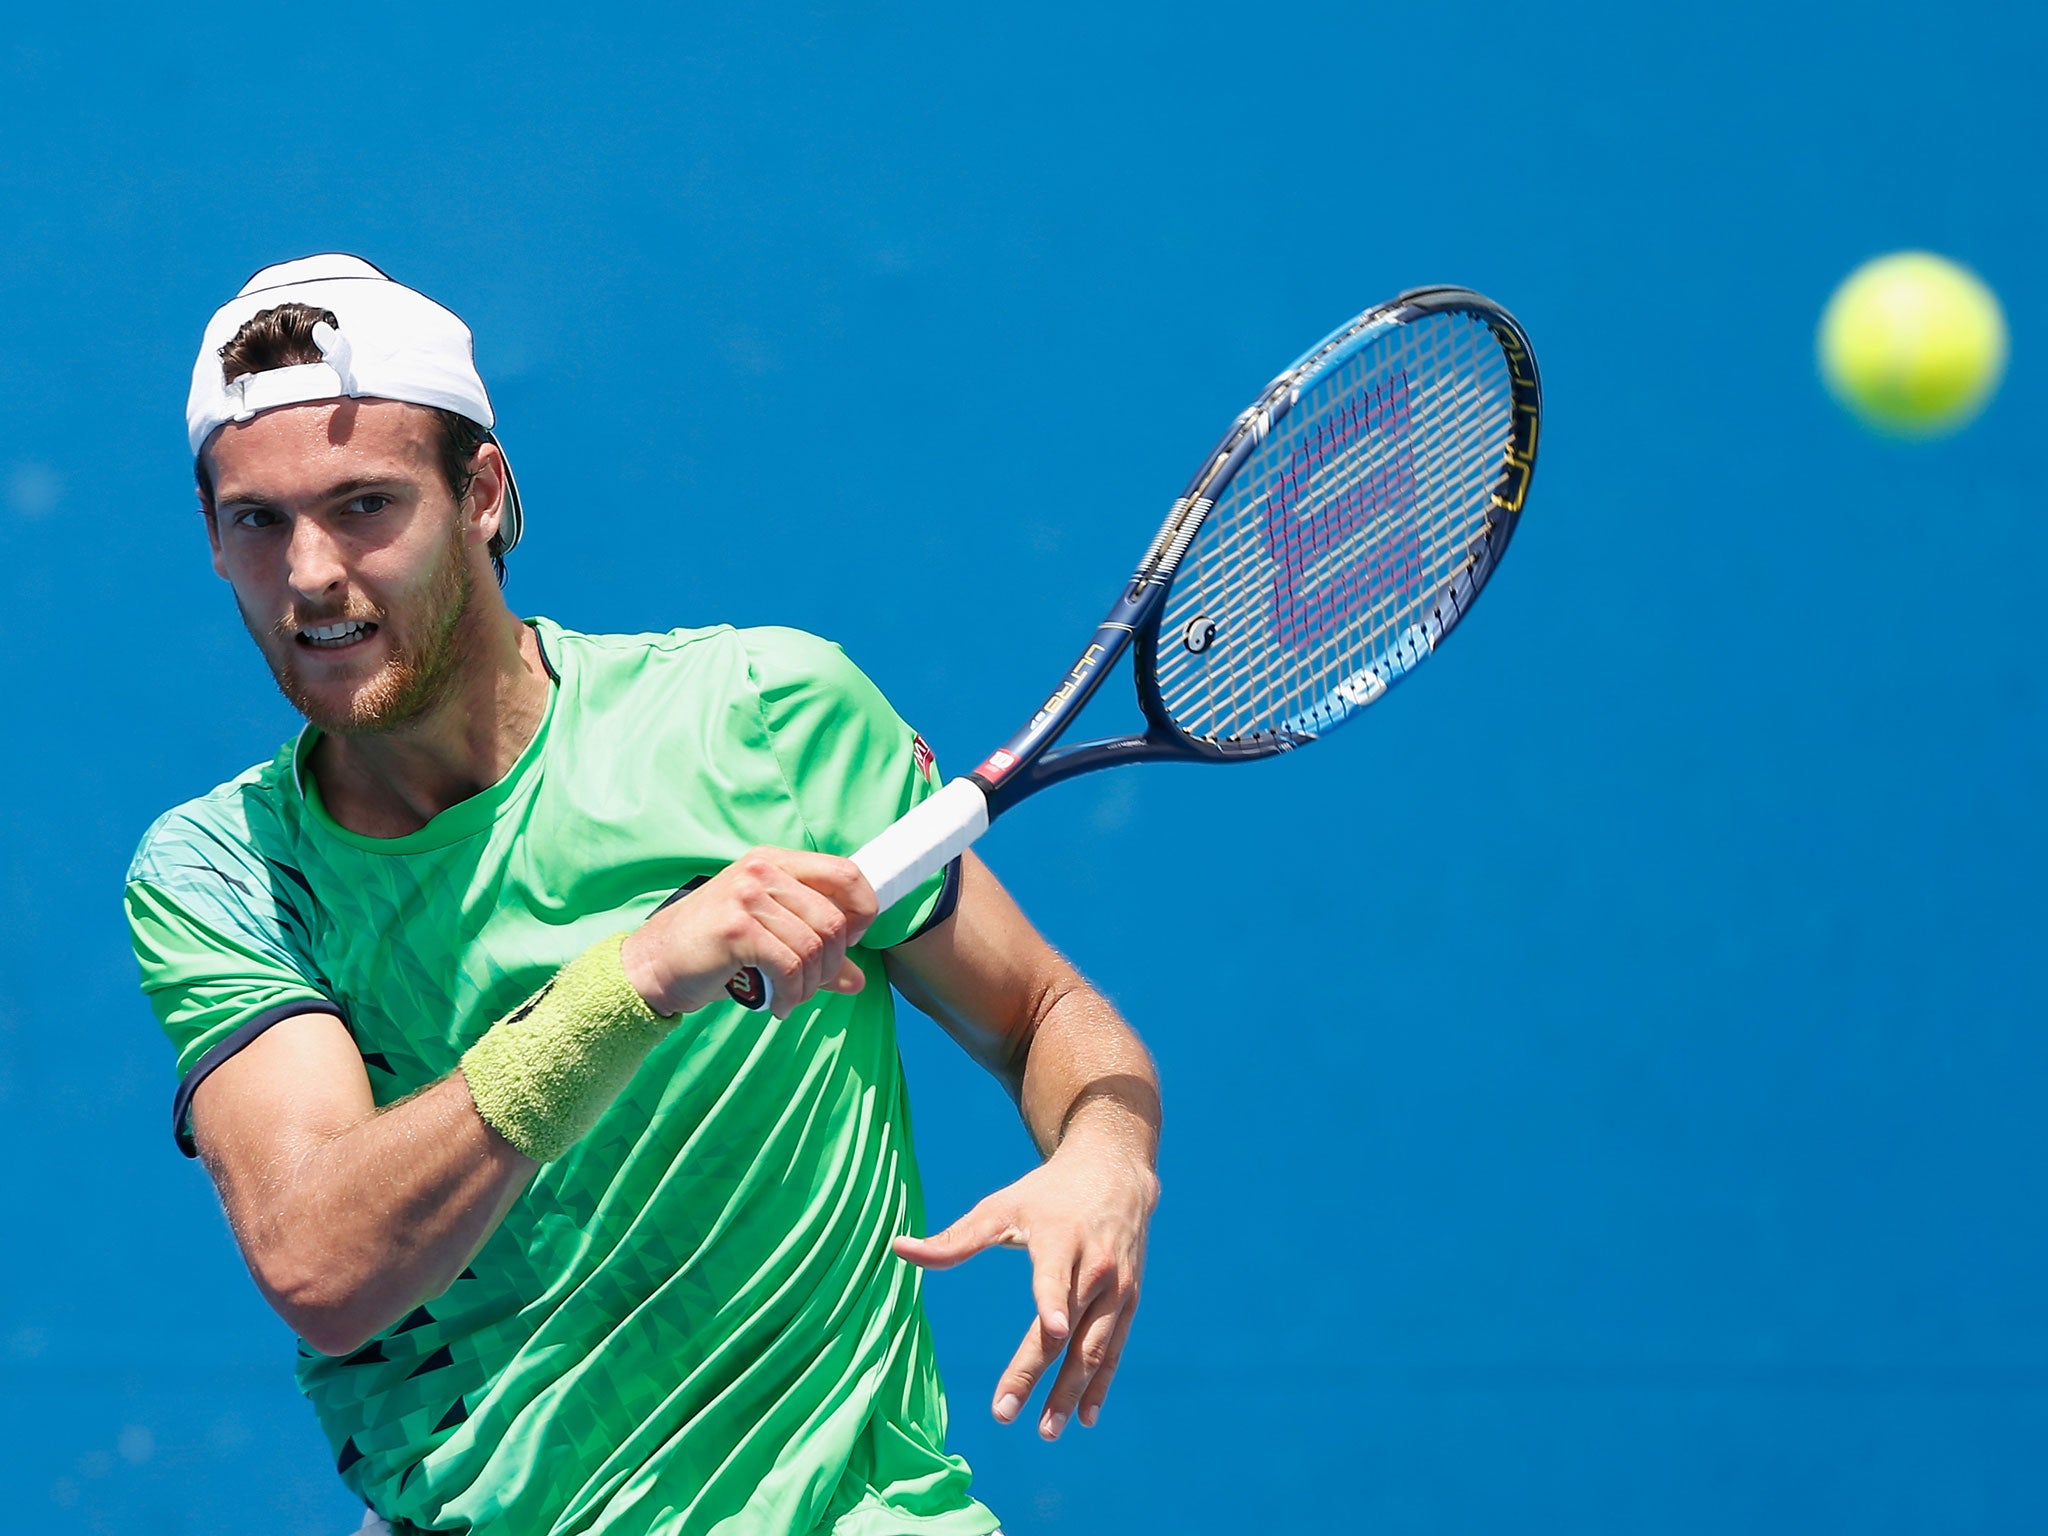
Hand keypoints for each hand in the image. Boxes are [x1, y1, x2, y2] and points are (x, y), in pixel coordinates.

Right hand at [621, 849, 877, 1018]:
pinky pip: (790, 966)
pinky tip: (780, 1006)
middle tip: (812, 985)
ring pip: (814, 945)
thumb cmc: (713, 952)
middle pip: (833, 919)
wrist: (653, 965)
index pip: (845, 873)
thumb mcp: (769, 941)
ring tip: (793, 997)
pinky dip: (793, 994)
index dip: (862, 911)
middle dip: (832, 963)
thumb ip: (815, 955)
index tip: (850, 944)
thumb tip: (858, 980)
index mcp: (775, 862)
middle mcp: (762, 870)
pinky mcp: (736, 928)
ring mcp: (747, 896)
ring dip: (811, 984)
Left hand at [892, 1130, 1158, 1439]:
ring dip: (1072, 1392)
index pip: (1055, 1276)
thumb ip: (955, 1239)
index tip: (1054, 1328)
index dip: (1054, 1301)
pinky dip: (1101, 1384)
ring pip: (1094, 1348)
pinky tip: (1085, 1418)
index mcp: (1061, 1239)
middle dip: (1038, 1372)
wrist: (1115, 1171)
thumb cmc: (1047, 1193)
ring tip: (1045, 1430)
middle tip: (1004, 1412)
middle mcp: (1095, 1266)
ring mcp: (1117, 1287)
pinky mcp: (1129, 1300)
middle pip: (1067, 1328)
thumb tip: (898, 1249)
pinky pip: (1114, 1348)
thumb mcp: (1001, 1206)